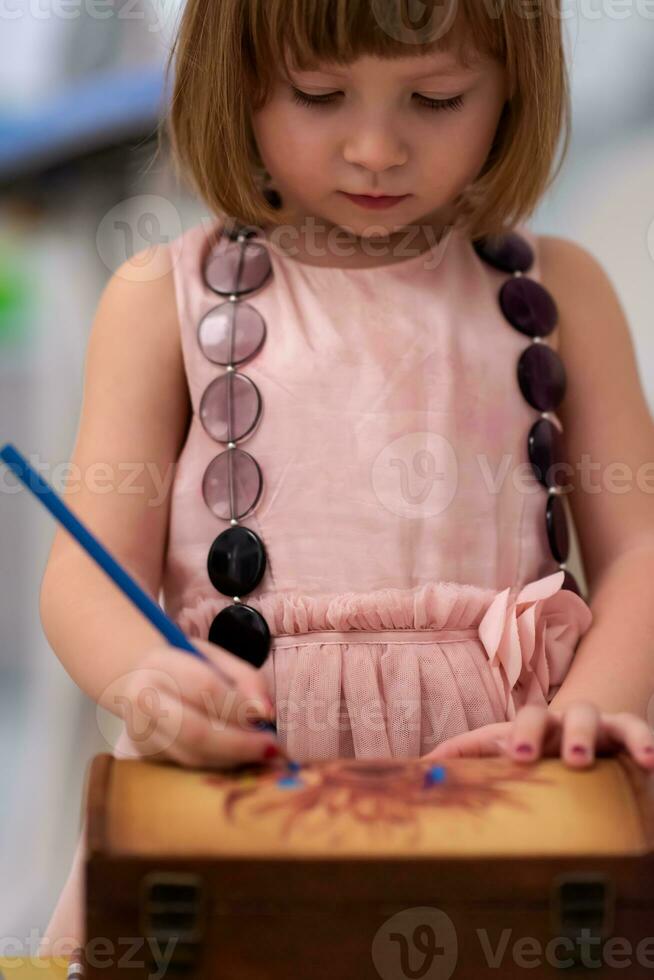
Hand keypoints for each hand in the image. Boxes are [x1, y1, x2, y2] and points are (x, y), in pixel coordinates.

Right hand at [109, 638, 284, 769]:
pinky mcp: (146, 755)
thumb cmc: (185, 665)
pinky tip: (240, 757)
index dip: (239, 705)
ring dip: (234, 758)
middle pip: (194, 731)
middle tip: (272, 748)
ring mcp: (141, 731)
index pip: (204, 687)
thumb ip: (246, 679)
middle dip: (240, 743)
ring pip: (193, 755)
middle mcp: (144, 699)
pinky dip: (221, 764)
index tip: (268, 716)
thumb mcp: (216, 658)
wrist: (138, 678)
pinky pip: (189, 766)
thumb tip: (266, 713)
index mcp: (160, 663)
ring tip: (262, 753)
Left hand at [421, 701, 653, 769]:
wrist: (576, 728)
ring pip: (608, 720)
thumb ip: (469, 754)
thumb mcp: (503, 745)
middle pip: (565, 715)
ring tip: (628, 758)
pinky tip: (653, 762)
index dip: (519, 736)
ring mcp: (600, 726)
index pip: (523, 721)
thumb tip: (421, 765)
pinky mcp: (627, 737)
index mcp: (534, 724)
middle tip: (567, 758)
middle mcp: (566, 719)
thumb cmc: (533, 743)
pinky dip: (647, 743)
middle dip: (564, 734)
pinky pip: (640, 733)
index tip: (515, 758)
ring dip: (614, 736)